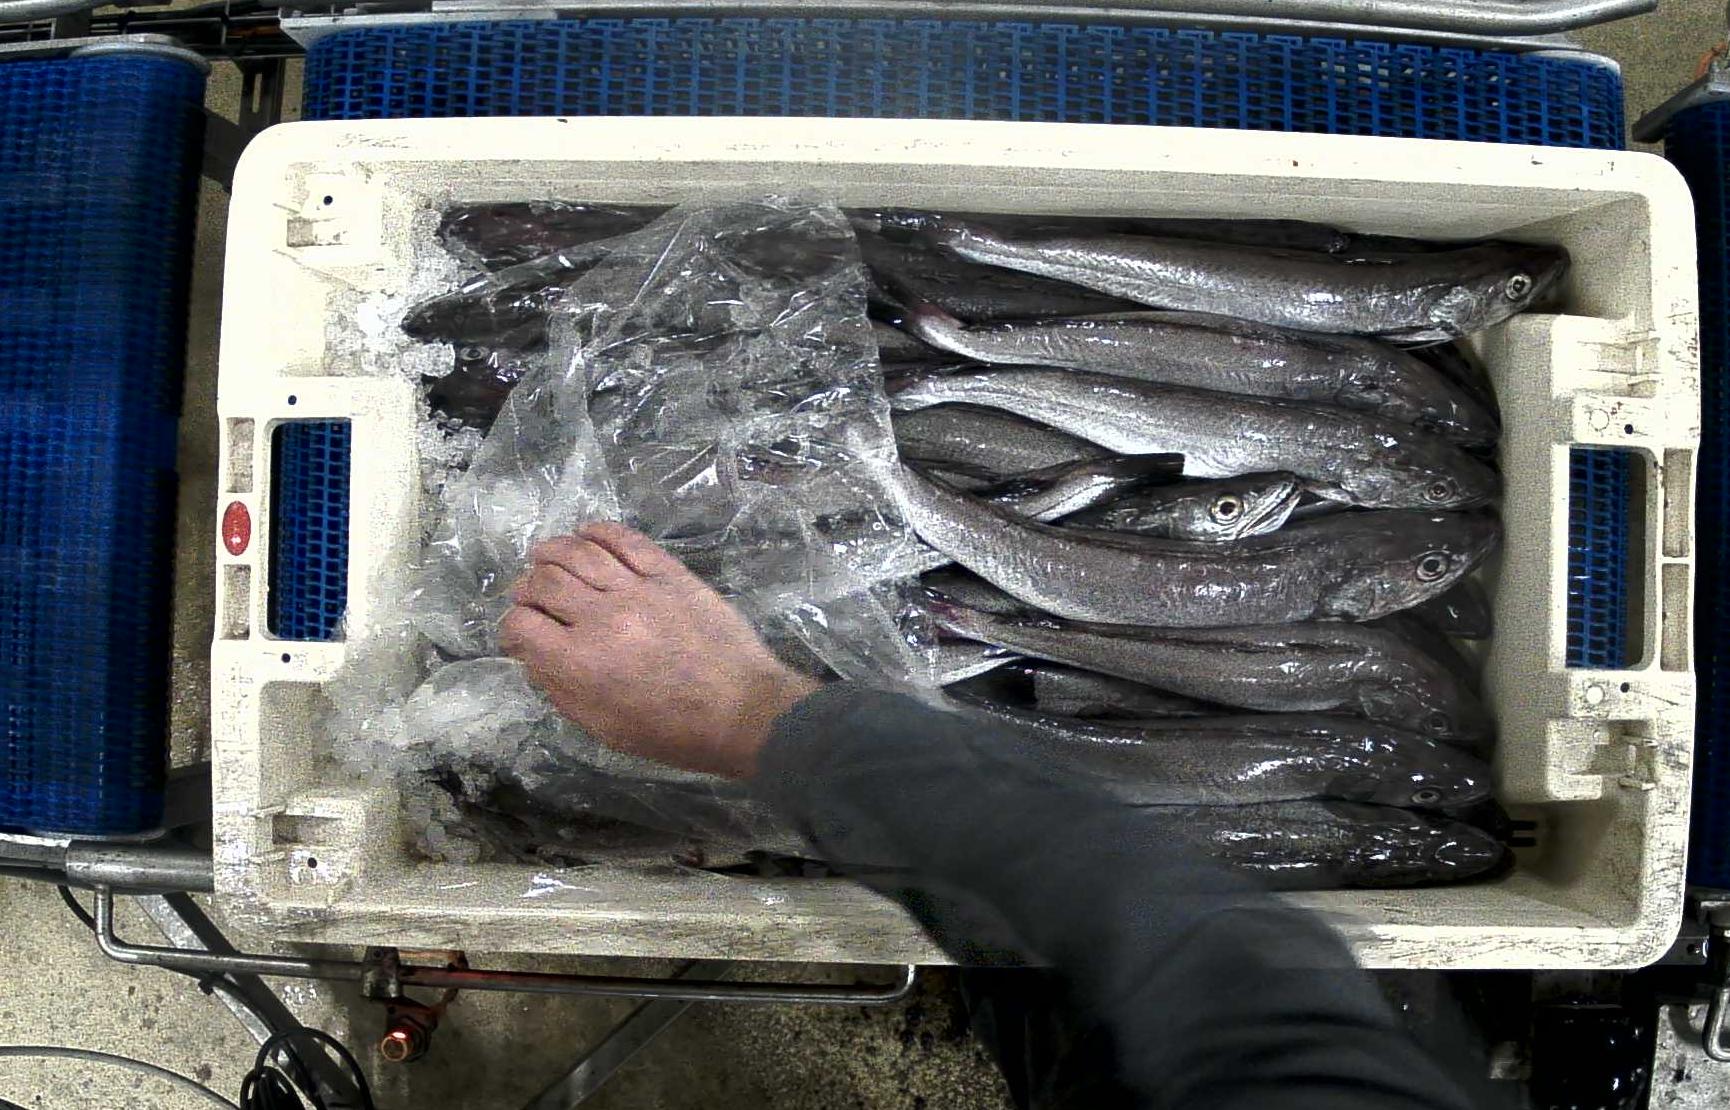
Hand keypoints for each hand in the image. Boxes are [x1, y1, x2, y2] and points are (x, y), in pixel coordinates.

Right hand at [499, 522, 819, 778]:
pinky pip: (624, 540)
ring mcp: (637, 589)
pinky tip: (585, 534)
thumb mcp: (602, 727)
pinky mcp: (669, 573)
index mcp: (579, 662)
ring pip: (578, 552)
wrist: (740, 711)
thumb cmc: (670, 731)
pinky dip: (598, 532)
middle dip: (525, 587)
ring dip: (552, 551)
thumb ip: (560, 689)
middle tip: (528, 594)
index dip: (510, 627)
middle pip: (543, 581)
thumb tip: (534, 657)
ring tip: (544, 556)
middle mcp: (601, 618)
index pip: (520, 625)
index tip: (518, 632)